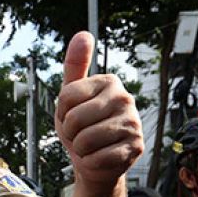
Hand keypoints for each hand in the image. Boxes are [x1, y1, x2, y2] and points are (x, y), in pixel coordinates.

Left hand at [55, 32, 143, 187]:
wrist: (95, 160)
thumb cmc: (81, 126)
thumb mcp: (71, 96)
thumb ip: (74, 66)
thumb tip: (83, 34)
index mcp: (109, 82)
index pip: (66, 96)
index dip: (62, 111)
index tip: (72, 114)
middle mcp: (125, 99)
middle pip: (74, 119)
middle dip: (70, 132)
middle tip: (81, 133)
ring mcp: (133, 124)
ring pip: (84, 140)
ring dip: (80, 148)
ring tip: (90, 145)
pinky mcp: (136, 148)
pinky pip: (96, 158)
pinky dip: (91, 162)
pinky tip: (100, 157)